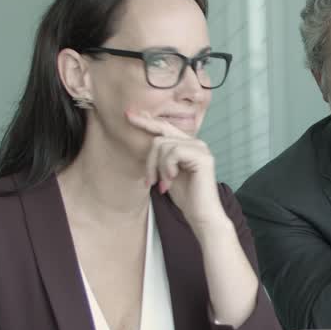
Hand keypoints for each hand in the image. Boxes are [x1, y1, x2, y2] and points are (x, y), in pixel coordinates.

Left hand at [128, 110, 225, 227]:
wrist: (201, 215)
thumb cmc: (185, 197)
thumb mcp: (166, 172)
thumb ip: (160, 157)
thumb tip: (146, 141)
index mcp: (188, 145)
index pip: (165, 127)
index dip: (146, 121)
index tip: (128, 115)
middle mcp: (196, 143)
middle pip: (160, 137)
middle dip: (149, 160)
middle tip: (150, 181)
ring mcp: (201, 148)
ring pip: (164, 145)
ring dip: (158, 168)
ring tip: (164, 184)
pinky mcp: (202, 157)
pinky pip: (173, 153)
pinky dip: (167, 168)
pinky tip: (172, 180)